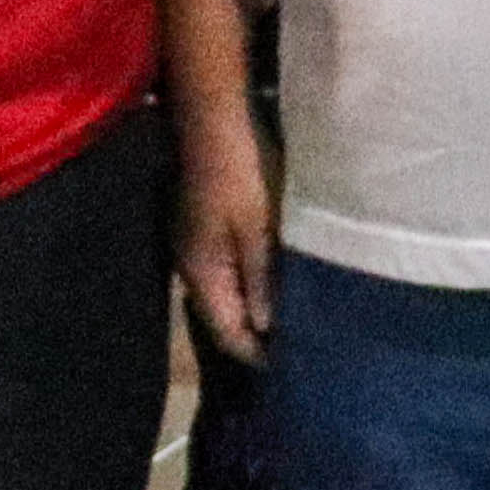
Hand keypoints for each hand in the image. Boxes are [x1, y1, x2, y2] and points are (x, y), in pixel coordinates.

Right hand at [178, 101, 276, 362]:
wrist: (214, 122)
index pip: (227, 332)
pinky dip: (249, 285)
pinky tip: (272, 283)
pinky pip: (227, 273)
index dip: (257, 353)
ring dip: (253, 309)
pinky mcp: (204, 229)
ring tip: (290, 319)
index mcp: (203, 272)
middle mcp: (193, 266)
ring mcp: (196, 246)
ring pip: (225, 294)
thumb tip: (267, 328)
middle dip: (255, 335)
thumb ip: (261, 280)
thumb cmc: (241, 174)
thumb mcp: (258, 229)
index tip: (292, 368)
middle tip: (296, 348)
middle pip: (222, 317)